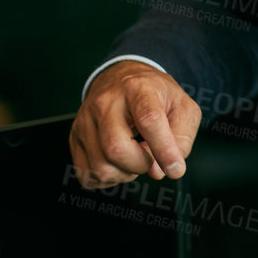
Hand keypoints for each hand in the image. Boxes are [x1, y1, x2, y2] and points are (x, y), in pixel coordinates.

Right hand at [68, 60, 200, 188]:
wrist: (122, 79)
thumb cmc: (156, 96)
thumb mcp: (182, 107)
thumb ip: (181, 138)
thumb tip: (161, 170)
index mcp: (138, 89)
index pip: (149, 120)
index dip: (164, 149)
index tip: (175, 169)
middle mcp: (106, 102)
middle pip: (116, 148)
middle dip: (141, 164)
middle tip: (152, 157)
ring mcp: (85, 121)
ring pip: (100, 167)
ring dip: (125, 173)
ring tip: (136, 157)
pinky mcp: (74, 138)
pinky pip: (87, 175)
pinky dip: (108, 178)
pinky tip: (119, 162)